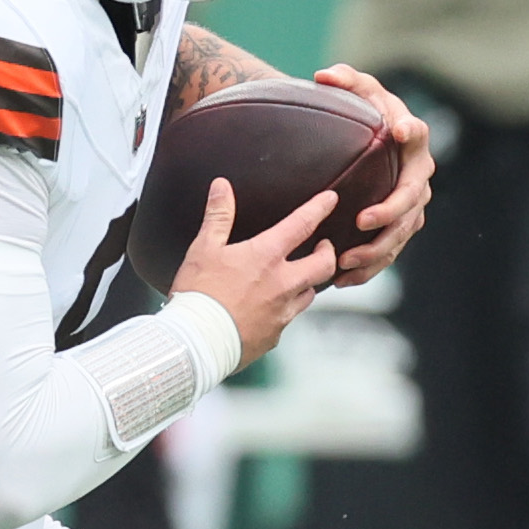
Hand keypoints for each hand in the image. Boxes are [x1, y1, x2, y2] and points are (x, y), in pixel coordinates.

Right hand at [171, 181, 337, 367]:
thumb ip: (218, 216)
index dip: (320, 208)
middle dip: (328, 253)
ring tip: (298, 279)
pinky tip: (271, 310)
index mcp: (266, 256)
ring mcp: (282, 312)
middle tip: (323, 247)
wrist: (196, 341)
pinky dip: (284, 311)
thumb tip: (221, 187)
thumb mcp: (204, 249)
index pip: (303, 224)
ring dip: (307, 283)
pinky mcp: (274, 335)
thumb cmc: (199, 294)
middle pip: (324, 265)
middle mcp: (282, 283)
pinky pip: (288, 320)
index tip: (332, 200)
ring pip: (310, 294)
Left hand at [313, 64, 430, 286]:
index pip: (418, 134)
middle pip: (412, 198)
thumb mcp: (356, 92)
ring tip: (347, 259)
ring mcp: (411, 206)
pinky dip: (368, 269)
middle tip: (363, 220)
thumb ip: (345, 79)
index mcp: (411, 140)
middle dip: (390, 211)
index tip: (400, 131)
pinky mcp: (398, 230)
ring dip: (377, 250)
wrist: (365, 147)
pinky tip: (342, 279)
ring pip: (401, 233)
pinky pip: (388, 253)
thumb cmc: (364, 116)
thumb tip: (324, 76)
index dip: (412, 133)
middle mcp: (418, 175)